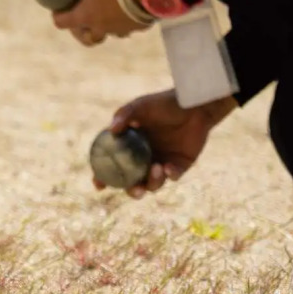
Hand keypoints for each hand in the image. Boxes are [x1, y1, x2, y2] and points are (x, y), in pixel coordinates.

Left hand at [29, 0, 145, 45]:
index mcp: (87, 17)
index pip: (64, 23)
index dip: (58, 17)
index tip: (57, 10)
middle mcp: (103, 28)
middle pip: (87, 38)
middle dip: (80, 32)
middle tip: (79, 21)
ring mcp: (122, 29)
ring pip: (110, 33)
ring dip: (104, 27)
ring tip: (105, 15)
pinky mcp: (140, 26)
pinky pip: (129, 27)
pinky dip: (125, 21)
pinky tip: (128, 10)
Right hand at [101, 90, 236, 196]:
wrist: (193, 104)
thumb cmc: (164, 103)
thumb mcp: (141, 106)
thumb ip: (124, 115)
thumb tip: (111, 130)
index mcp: (131, 148)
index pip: (114, 167)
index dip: (104, 178)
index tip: (99, 185)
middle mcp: (145, 159)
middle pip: (133, 183)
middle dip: (132, 191)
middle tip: (135, 189)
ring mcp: (162, 163)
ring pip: (153, 184)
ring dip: (152, 182)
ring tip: (156, 168)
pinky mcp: (180, 165)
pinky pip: (173, 176)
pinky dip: (170, 175)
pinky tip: (168, 167)